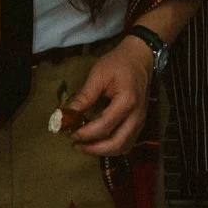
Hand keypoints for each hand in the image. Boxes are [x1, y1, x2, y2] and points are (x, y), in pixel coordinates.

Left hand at [64, 38, 152, 156]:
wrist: (140, 57)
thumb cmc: (119, 63)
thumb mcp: (99, 74)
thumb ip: (85, 96)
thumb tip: (67, 114)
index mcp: (126, 101)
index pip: (105, 126)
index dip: (86, 133)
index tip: (70, 133)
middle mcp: (136, 116)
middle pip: (116, 144)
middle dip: (94, 149)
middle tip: (76, 144)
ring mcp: (140, 121)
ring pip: (123, 147)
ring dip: (103, 151)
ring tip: (85, 145)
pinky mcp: (140, 123)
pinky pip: (127, 143)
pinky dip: (112, 147)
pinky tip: (99, 142)